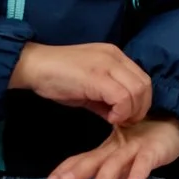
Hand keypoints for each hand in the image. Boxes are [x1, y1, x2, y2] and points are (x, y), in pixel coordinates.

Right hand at [12, 41, 153, 127]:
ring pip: (137, 90)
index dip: (140, 101)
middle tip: (125, 121)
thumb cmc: (57, 77)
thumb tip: (119, 115)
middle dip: (140, 108)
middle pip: (144, 84)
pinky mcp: (97, 76)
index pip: (142, 79)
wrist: (33, 66)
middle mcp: (115, 57)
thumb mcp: (88, 87)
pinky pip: (122, 97)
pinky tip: (109, 118)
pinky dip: (121, 111)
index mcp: (114, 56)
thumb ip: (106, 98)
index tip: (127, 116)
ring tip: (116, 120)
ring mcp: (107, 64)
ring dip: (131, 111)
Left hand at [47, 117, 178, 178]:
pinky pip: (144, 163)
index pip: (81, 160)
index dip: (64, 171)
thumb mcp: (122, 172)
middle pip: (93, 161)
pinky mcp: (152, 152)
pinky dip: (137, 175)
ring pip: (116, 164)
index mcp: (104, 153)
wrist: (172, 127)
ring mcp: (133, 150)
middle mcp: (115, 150)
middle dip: (76, 172)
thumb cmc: (142, 150)